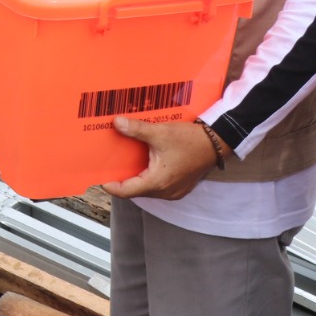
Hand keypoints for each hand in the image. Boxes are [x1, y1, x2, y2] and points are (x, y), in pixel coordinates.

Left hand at [101, 117, 221, 199]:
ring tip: (124, 162)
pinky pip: (158, 185)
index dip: (110, 185)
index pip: (126, 191)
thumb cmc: (191, 141)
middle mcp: (165, 192)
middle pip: (135, 190)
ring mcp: (174, 191)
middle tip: (109, 165)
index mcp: (158, 183)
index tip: (98, 176)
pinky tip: (143, 162)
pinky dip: (148, 176)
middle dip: (121, 179)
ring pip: (147, 188)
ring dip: (136, 177)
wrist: (217, 143)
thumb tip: (116, 123)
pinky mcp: (180, 187)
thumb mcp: (160, 133)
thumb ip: (136, 129)